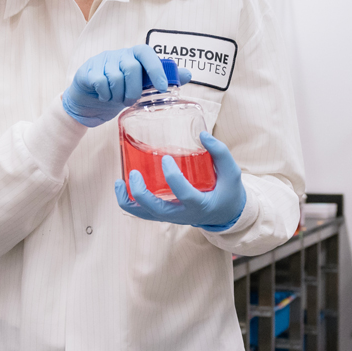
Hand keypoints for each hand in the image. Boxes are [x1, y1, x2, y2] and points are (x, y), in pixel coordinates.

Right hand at [61, 45, 190, 126]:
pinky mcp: (87, 71)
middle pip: (131, 67)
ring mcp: (101, 61)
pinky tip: (104, 97)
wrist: (90, 103)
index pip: (146, 52)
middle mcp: (117, 55)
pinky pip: (99, 81)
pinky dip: (105, 94)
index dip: (156, 68)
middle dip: (134, 90)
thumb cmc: (119, 92)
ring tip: (117, 100)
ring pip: (115, 76)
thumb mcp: (142, 87)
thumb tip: (187, 74)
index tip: (162, 88)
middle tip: (130, 101)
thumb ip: (162, 79)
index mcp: (133, 55)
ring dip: (118, 95)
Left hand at [114, 132, 245, 230]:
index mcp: (200, 205)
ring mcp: (171, 216)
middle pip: (155, 210)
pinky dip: (129, 202)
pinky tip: (123, 186)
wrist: (225, 213)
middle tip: (135, 173)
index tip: (166, 158)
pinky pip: (142, 213)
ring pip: (144, 215)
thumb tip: (202, 134)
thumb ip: (220, 152)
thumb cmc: (227, 191)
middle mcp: (182, 214)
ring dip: (128, 201)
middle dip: (141, 193)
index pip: (184, 194)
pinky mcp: (164, 214)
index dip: (173, 177)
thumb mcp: (231, 173)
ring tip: (120, 182)